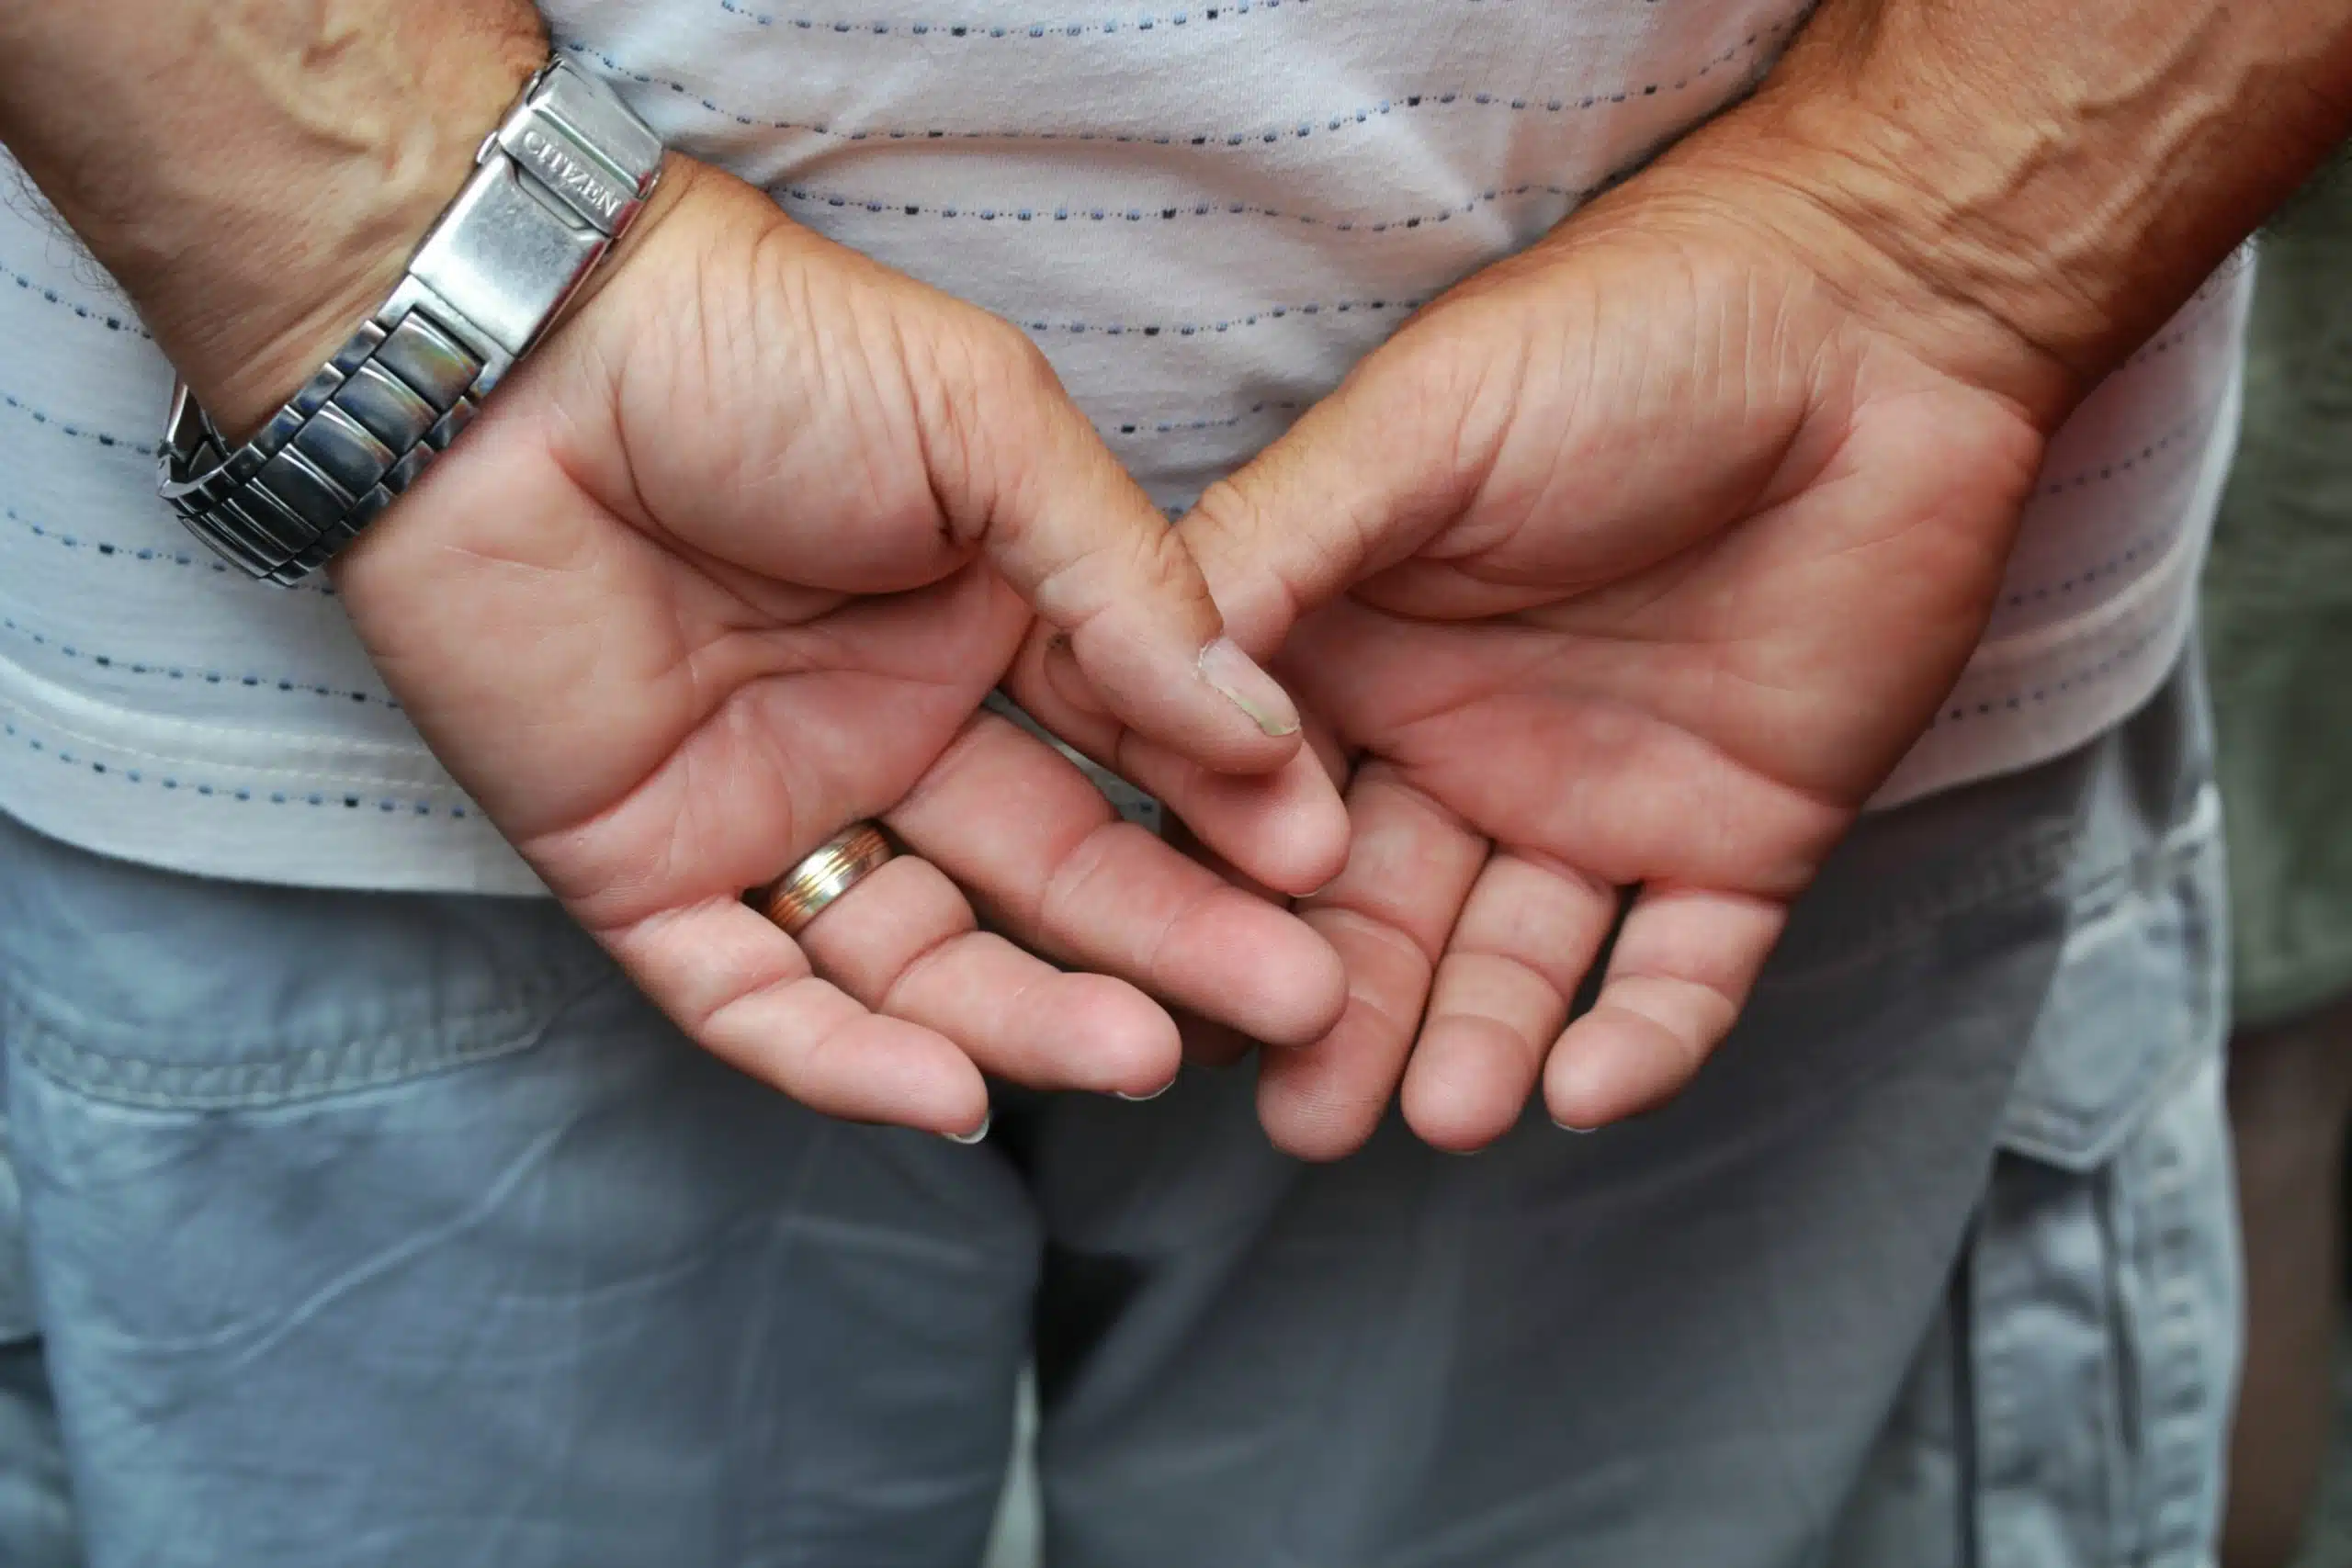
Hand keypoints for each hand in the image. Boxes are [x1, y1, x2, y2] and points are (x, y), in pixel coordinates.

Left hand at [330, 162, 1347, 1136]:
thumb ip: (1123, 584)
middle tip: (1292, 993)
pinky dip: (843, 1061)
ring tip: (1143, 1056)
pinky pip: (752, 997)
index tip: (1324, 858)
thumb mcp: (987, 428)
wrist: (514, 348)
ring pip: (921, 958)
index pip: (1133, 751)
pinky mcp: (646, 872)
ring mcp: (774, 811)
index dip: (1230, 809)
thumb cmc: (760, 346)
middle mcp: (893, 733)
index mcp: (984, 628)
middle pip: (1050, 875)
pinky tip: (950, 1094)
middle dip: (1172, 940)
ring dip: (1033, 1019)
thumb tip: (1262, 726)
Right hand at [1016, 163, 2049, 1156]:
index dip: (1231, 892)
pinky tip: (1588, 1090)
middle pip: (1376, 914)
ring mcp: (1595, 800)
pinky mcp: (1737, 839)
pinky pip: (1683, 969)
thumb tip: (1131, 670)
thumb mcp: (1415, 427)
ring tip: (1437, 1112)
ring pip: (1516, 963)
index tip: (1193, 971)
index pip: (1262, 808)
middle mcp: (1458, 746)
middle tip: (1302, 1112)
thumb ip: (1275, 549)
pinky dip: (1643, 1040)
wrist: (1879, 316)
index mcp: (1358, 656)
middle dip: (1338, 1013)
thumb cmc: (1627, 335)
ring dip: (1475, 1043)